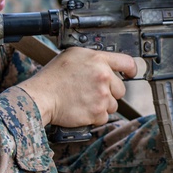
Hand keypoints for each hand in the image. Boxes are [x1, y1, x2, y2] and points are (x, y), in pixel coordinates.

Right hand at [18, 47, 137, 126]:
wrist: (41, 96)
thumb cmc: (53, 76)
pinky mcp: (97, 113)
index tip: (130, 74)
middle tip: (92, 91)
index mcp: (99, 60)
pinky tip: (83, 109)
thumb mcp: (73, 55)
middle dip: (110, 92)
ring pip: (113, 105)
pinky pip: (104, 117)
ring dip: (102, 105)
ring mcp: (102, 96)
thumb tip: (105, 63)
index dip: (131, 70)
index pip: (127, 62)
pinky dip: (95, 117)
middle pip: (121, 89)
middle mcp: (104, 77)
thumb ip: (94, 58)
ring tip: (85, 100)